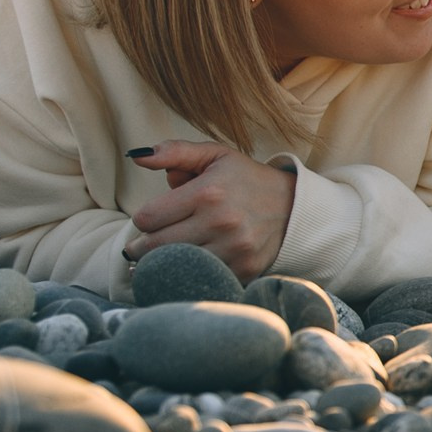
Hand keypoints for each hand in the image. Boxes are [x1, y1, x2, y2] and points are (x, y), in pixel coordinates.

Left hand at [123, 141, 296, 280]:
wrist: (293, 206)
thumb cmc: (246, 179)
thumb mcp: (214, 156)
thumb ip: (175, 152)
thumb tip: (137, 157)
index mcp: (208, 192)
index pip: (148, 218)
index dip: (142, 220)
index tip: (149, 220)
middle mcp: (220, 222)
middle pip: (156, 246)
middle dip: (143, 246)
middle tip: (142, 245)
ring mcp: (234, 249)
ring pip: (176, 265)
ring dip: (165, 262)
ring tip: (164, 255)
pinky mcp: (244, 270)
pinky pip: (202, 278)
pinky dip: (191, 274)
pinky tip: (190, 266)